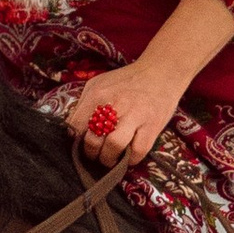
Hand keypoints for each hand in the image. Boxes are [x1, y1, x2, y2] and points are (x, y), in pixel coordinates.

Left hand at [66, 54, 183, 165]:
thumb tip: (73, 131)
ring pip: (113, 147)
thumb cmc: (127, 81)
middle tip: (96, 153)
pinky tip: (128, 155)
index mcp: (97, 95)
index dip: (75, 140)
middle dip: (91, 153)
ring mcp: (135, 116)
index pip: (75, 126)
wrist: (160, 72)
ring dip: (108, 159)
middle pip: (92, 140)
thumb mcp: (99, 84)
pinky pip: (137, 152)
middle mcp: (115, 105)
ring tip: (110, 158)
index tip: (81, 144)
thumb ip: (84, 104)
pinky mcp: (152, 126)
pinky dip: (130, 160)